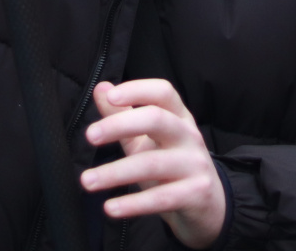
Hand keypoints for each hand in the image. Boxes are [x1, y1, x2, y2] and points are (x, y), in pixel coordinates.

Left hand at [81, 79, 226, 249]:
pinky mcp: (196, 194)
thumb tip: (101, 87)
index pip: (162, 92)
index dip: (137, 90)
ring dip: (115, 172)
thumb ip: (123, 115)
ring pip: (152, 163)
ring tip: (87, 181)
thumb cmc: (171, 165)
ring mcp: (195, 165)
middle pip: (156, 119)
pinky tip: (110, 207)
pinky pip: (161, 199)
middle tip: (90, 136)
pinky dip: (133, 204)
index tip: (110, 97)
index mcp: (179, 116)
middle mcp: (189, 135)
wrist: (209, 206)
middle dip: (120, 125)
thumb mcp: (146, 139)